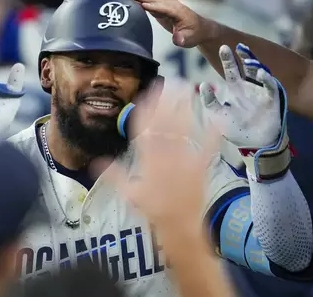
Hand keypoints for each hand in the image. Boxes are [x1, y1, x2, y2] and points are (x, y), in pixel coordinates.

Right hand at [97, 80, 220, 234]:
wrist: (179, 228)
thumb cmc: (154, 211)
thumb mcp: (130, 194)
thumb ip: (114, 176)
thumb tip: (96, 163)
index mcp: (148, 162)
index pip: (145, 130)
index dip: (147, 111)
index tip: (148, 94)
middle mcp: (166, 158)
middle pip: (166, 125)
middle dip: (168, 103)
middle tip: (170, 83)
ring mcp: (185, 161)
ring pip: (185, 131)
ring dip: (186, 110)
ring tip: (188, 90)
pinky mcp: (202, 167)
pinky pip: (208, 148)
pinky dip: (213, 134)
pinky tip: (217, 118)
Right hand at [123, 0, 212, 47]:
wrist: (200, 29)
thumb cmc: (194, 34)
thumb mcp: (190, 39)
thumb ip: (182, 39)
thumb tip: (177, 40)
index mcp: (178, 11)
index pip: (163, 8)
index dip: (153, 7)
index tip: (142, 5)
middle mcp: (171, 5)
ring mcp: (166, 5)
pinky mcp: (162, 8)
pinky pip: (150, 3)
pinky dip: (139, 1)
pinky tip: (130, 0)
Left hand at [199, 45, 280, 147]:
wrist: (254, 144)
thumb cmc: (236, 129)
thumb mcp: (218, 115)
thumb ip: (210, 101)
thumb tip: (203, 84)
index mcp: (236, 88)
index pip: (231, 69)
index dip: (228, 58)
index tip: (223, 46)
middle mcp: (250, 86)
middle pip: (246, 67)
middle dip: (243, 56)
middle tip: (237, 45)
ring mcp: (262, 91)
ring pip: (260, 73)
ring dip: (254, 65)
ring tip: (247, 60)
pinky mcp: (272, 99)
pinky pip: (271, 86)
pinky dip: (267, 80)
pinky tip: (261, 74)